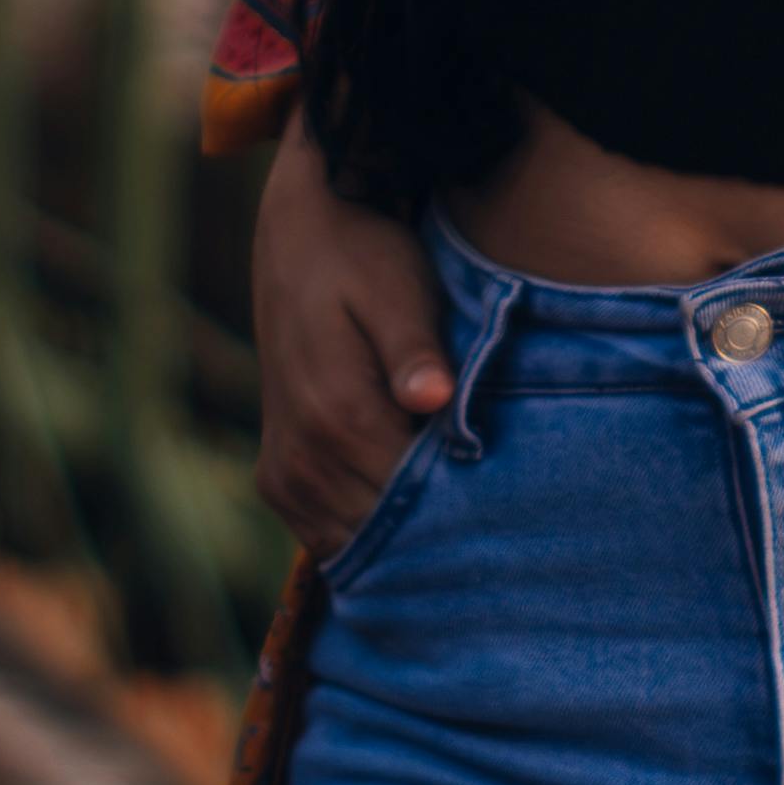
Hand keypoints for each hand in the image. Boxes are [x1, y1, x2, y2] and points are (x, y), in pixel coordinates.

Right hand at [251, 120, 454, 561]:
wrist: (300, 238)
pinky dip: (367, 532)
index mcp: (337, 416)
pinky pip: (326, 537)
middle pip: (384, 533)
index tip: (506, 504)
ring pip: (354, 546)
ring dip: (402, 537)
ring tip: (457, 507)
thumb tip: (434, 400)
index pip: (411, 502)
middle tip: (494, 515)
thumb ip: (414, 350)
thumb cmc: (364, 257)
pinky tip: (412, 504)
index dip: (461, 508)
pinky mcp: (277, 480)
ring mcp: (284, 476)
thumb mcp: (398, 288)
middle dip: (436, 528)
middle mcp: (302, 458)